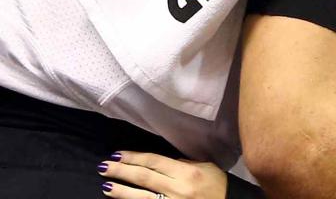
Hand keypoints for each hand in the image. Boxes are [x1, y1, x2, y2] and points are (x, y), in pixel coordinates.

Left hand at [98, 150, 227, 198]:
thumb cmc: (216, 184)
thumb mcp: (204, 167)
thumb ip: (182, 163)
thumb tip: (159, 163)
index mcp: (187, 172)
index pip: (154, 162)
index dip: (135, 158)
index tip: (118, 154)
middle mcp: (178, 188)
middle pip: (144, 178)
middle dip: (122, 171)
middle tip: (105, 167)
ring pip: (141, 198)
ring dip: (122, 192)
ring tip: (106, 186)